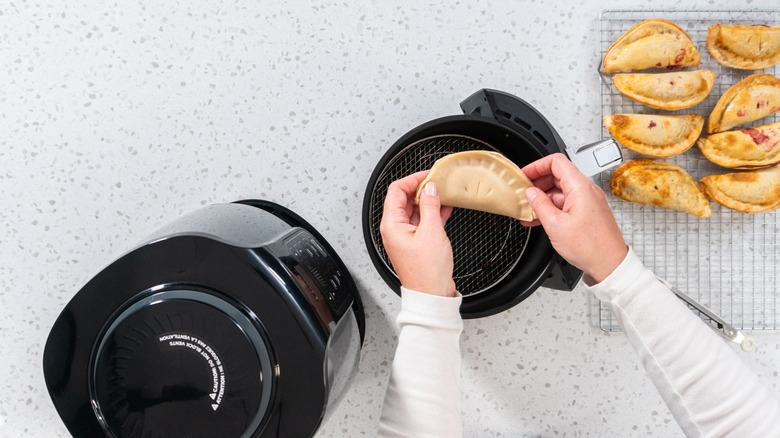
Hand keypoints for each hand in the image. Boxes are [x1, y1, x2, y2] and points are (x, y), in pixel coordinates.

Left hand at [379, 171, 456, 296]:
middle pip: (404, 199)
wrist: (431, 295)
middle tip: (437, 182)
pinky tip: (445, 207)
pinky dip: (433, 213)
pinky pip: (422, 221)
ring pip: (415, 210)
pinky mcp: (416, 243)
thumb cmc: (426, 273)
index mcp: (391, 225)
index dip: (412, 179)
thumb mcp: (431, 232)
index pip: (396, 191)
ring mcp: (405, 236)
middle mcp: (395, 229)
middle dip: (421, 188)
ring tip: (443, 192)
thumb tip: (429, 188)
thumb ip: (430, 206)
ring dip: (428, 200)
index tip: (428, 175)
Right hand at [521, 153, 627, 283]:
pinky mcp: (588, 212)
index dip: (537, 165)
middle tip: (522, 192)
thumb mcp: (555, 225)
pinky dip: (552, 207)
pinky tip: (539, 218)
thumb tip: (530, 193)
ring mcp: (588, 201)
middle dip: (537, 182)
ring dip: (543, 197)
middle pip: (557, 175)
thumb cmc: (590, 247)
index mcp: (580, 187)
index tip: (524, 175)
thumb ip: (540, 205)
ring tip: (528, 209)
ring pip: (560, 190)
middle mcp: (586, 190)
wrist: (610, 264)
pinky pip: (566, 203)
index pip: (556, 162)